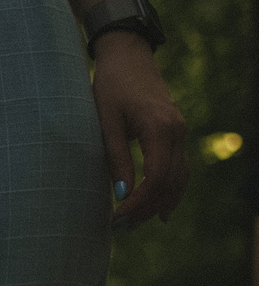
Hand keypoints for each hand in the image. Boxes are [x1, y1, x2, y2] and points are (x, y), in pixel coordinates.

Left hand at [89, 35, 185, 226]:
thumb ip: (115, 158)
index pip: (156, 177)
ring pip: (179, 177)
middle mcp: (177, 131)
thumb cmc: (110, 87)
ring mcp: (180, 131)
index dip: (138, 202)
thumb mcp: (105, 123)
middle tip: (122, 228)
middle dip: (147, 208)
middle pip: (170, 181)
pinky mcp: (176, 132)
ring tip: (137, 223)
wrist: (128, 57)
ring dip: (160, 202)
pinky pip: (179, 167)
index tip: (116, 216)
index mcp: (159, 128)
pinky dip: (170, 189)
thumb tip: (121, 194)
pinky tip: (160, 209)